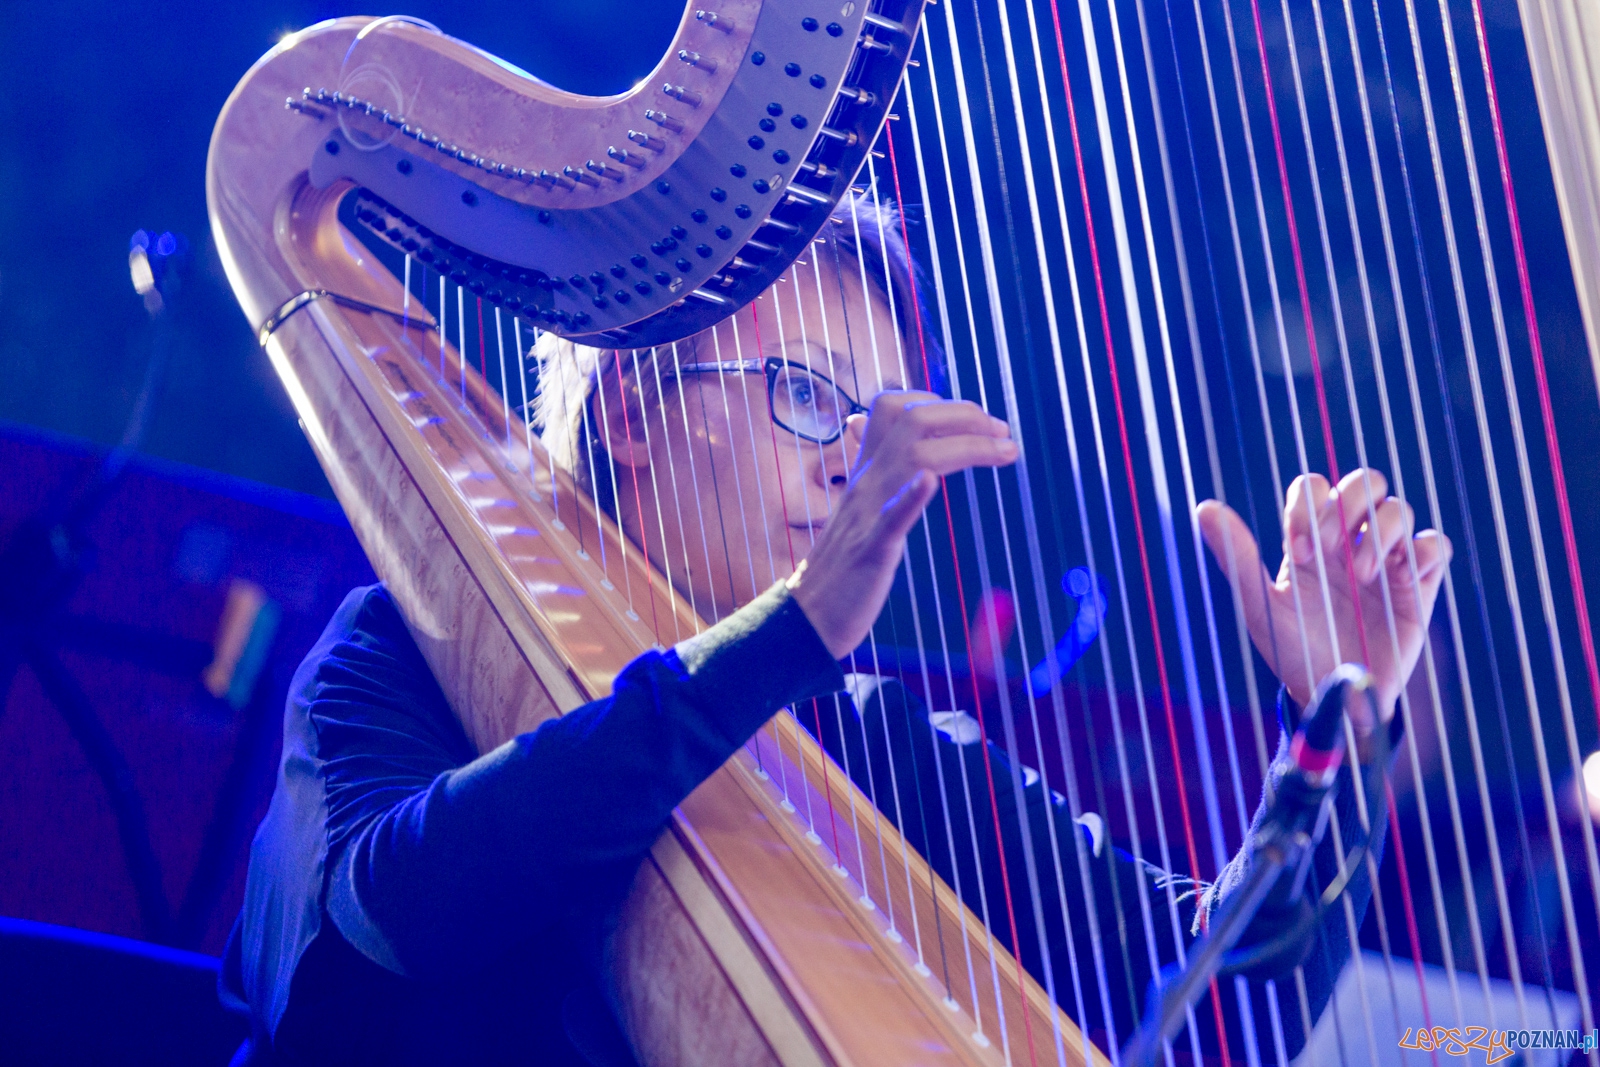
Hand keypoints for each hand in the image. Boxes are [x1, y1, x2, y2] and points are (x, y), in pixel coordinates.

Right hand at [788, 392, 1017, 657]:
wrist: (808, 614)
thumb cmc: (842, 565)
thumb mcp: (861, 509)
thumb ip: (879, 475)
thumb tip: (880, 439)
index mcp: (865, 470)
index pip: (893, 407)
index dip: (940, 402)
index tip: (978, 420)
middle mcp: (866, 480)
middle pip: (912, 419)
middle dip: (966, 415)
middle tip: (1003, 432)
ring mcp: (868, 513)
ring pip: (913, 457)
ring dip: (967, 445)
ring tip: (1006, 451)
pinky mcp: (872, 549)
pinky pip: (890, 516)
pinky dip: (912, 495)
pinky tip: (931, 482)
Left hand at [1196, 469, 1452, 751]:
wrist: (1330, 695)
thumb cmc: (1291, 649)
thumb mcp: (1260, 606)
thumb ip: (1237, 558)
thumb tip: (1203, 508)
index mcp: (1311, 539)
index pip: (1314, 488)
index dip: (1308, 507)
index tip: (1302, 552)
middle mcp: (1350, 542)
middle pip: (1365, 482)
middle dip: (1350, 503)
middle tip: (1332, 550)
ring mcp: (1386, 560)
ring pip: (1399, 509)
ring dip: (1383, 532)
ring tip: (1364, 575)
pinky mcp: (1418, 585)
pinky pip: (1436, 545)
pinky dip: (1425, 550)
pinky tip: (1402, 577)